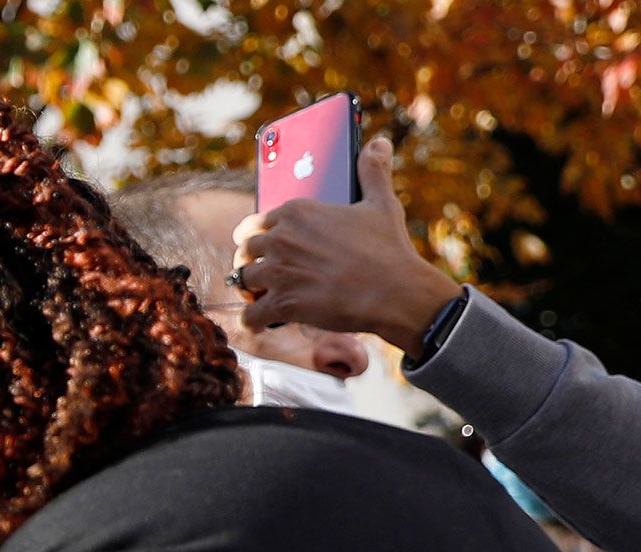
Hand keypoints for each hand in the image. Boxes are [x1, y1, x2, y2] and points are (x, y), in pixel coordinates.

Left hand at [233, 135, 464, 351]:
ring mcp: (279, 272)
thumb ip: (372, 171)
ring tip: (261, 296)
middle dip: (251, 262)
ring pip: (244, 281)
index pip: (256, 222)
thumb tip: (379, 142)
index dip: (258, 236)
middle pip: (246, 250)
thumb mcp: (381, 202)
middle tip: (260, 273)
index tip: (263, 246)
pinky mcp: (283, 304)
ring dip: (251, 290)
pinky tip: (259, 320)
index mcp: (296, 211)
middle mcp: (281, 238)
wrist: (396, 291)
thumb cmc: (388, 247)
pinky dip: (252, 320)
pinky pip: (250, 314)